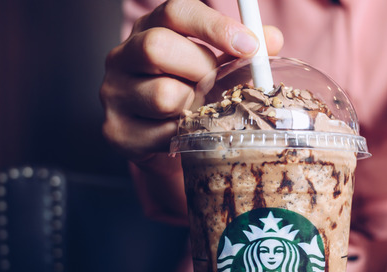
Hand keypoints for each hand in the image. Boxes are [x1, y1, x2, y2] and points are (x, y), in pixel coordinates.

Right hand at [100, 0, 282, 159]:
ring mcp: (115, 93)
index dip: (215, 26)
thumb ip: (241, 53)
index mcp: (150, 29)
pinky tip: (187, 132)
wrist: (165, 142)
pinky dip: (186, 135)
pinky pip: (163, 133)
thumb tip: (272, 38)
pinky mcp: (117, 131)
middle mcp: (123, 56)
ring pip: (164, 94)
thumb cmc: (193, 95)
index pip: (176, 11)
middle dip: (202, 69)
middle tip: (217, 86)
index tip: (249, 46)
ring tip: (200, 111)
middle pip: (158, 47)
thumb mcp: (217, 68)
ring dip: (195, 107)